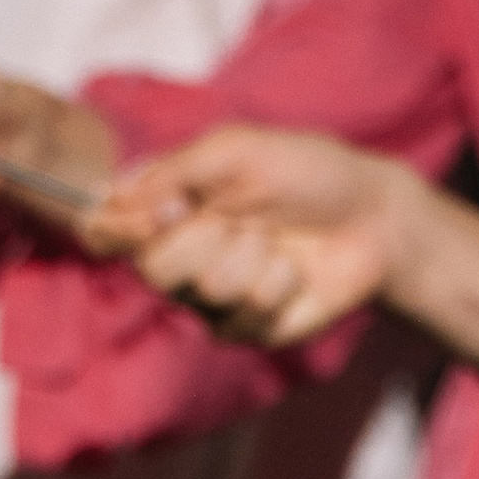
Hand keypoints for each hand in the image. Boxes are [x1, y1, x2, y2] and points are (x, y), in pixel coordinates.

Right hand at [86, 123, 419, 348]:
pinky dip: (275, 284)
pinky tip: (294, 271)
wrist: (372, 215)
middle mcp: (180, 255)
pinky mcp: (247, 328)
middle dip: (202, 236)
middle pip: (150, 267)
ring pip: (202, 289)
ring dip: (250, 254)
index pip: (106, 230)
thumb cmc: (305, 170)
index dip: (115, 229)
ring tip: (276, 238)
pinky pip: (241, 317)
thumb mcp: (236, 150)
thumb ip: (173, 171)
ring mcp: (211, 296)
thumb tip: (110, 194)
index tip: (159, 212)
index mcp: (167, 207)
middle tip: (241, 217)